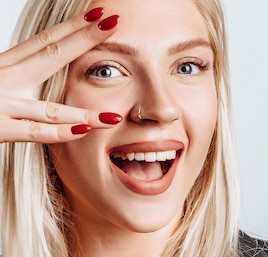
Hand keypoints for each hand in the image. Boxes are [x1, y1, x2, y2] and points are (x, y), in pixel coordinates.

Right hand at [0, 7, 120, 143]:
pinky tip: (85, 129)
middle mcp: (3, 79)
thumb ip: (21, 74)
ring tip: (115, 114)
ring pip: (51, 107)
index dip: (73, 27)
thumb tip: (47, 67)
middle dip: (84, 39)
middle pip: (50, 55)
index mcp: (5, 65)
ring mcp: (1, 104)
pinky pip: (34, 132)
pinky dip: (61, 132)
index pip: (45, 41)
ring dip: (86, 111)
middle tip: (113, 23)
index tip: (100, 15)